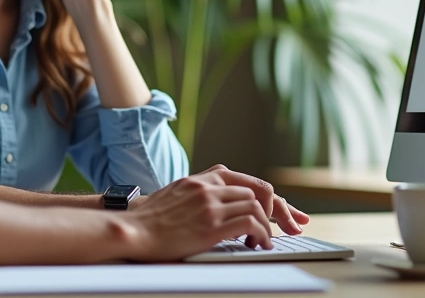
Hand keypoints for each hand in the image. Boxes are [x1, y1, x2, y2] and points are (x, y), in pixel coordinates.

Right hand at [122, 165, 309, 259]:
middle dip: (282, 210)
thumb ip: (199, 196)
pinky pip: (251, 222)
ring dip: (269, 226)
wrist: (131, 229)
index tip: (288, 213)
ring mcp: (210, 203)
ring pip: (258, 205)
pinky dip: (262, 234)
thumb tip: (221, 209)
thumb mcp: (175, 196)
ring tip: (265, 242)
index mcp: (202, 179)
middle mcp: (209, 186)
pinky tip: (258, 245)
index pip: (248, 181)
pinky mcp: (210, 223)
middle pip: (261, 191)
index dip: (272, 198)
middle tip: (293, 226)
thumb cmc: (149, 220)